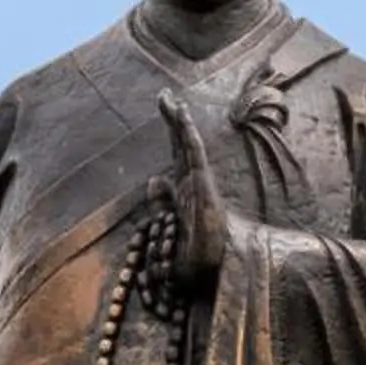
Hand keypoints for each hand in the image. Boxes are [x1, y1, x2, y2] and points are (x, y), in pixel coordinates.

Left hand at [155, 91, 227, 291]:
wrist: (211, 269)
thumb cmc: (194, 253)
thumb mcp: (170, 223)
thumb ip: (163, 201)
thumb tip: (154, 179)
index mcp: (186, 189)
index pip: (177, 154)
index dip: (171, 132)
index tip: (166, 111)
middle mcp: (193, 182)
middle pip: (181, 144)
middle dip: (173, 119)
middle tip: (165, 95)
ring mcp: (200, 182)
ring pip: (188, 145)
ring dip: (179, 121)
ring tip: (170, 99)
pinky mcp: (203, 185)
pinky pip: (194, 153)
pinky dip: (188, 134)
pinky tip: (183, 118)